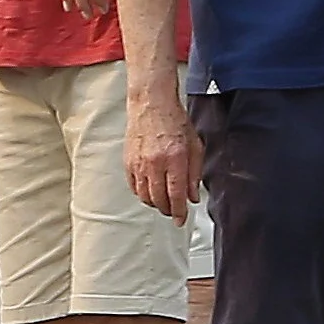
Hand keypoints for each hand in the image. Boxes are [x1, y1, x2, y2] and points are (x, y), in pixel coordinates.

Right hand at [125, 94, 200, 220]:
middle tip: (173, 211)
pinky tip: (150, 191)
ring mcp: (139, 163)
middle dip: (168, 210)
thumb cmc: (174, 121)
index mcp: (175, 158)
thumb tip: (192, 196)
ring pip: (145, 195)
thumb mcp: (195, 146)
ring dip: (155, 203)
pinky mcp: (128, 161)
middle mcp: (155, 163)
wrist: (151, 104)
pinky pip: (134, 186)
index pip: (176, 195)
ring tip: (162, 202)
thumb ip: (195, 173)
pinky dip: (142, 193)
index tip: (181, 220)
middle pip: (159, 199)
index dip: (179, 212)